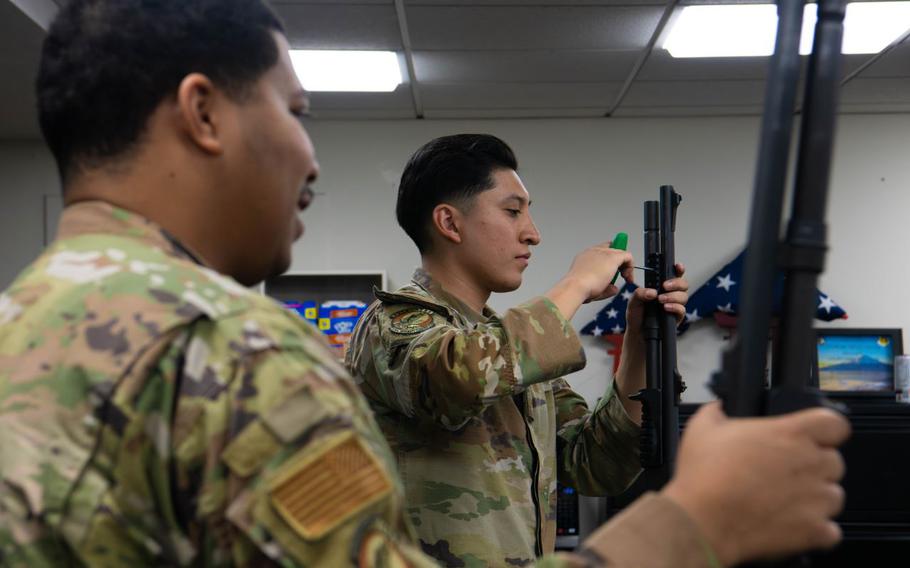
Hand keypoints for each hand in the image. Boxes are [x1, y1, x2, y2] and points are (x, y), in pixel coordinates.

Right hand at [564, 241, 634, 302]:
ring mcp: (603, 253)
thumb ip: (604, 287)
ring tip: (625, 277)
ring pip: (620, 252)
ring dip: (625, 265)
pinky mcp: (612, 257)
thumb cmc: (579, 289)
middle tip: (622, 274)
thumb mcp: (591, 287)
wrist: (575, 287)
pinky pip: (627, 256)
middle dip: (619, 262)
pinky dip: (630, 266)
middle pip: (612, 249)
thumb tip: (613, 288)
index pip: (601, 251)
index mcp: (585, 257)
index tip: (614, 270)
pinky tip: (627, 277)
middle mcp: (593, 252)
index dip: (610, 259)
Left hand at [625, 263, 688, 334]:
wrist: (637, 333)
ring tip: (661, 300)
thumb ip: (640, 293)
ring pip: (684, 296)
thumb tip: (652, 292)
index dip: (679, 269)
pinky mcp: (676, 317)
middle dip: (676, 283)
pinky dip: (675, 307)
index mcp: (661, 287)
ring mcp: (675, 305)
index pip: (673, 275)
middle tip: (665, 286)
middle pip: (683, 284)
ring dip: (673, 296)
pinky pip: (682, 310)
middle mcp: (671, 294)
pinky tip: (666, 308)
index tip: (678, 266)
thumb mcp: (634, 302)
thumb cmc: (637, 315)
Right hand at [663, 403, 849, 566]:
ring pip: (834, 495)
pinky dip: (816, 529)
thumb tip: (718, 408)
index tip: (814, 436)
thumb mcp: (702, 428)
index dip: (825, 430)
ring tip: (786, 500)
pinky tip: (791, 523)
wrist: (702, 520)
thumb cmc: (704, 476)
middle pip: (834, 461)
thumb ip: (717, 411)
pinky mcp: (814, 530)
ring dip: (816, 498)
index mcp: (790, 433)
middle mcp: (810, 463)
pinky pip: (830, 530)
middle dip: (814, 466)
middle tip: (786, 472)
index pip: (834, 423)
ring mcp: (816, 498)